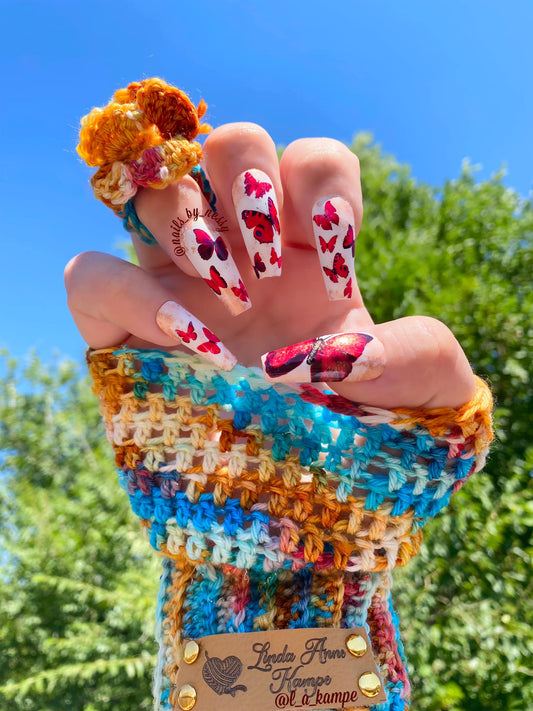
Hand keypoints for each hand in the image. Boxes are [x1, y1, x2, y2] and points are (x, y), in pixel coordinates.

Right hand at [65, 123, 474, 408]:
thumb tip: (353, 344)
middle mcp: (243, 253)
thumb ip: (425, 358)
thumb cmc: (360, 438)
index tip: (335, 256)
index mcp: (312, 250)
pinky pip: (89, 276)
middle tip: (272, 259)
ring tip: (230, 297)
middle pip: (227, 144)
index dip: (320, 181)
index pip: (311, 160)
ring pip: (153, 189)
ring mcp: (177, 285)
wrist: (298, 501)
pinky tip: (183, 338)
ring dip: (188, 223)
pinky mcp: (123, 331)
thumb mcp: (422, 400)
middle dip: (247, 177)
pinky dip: (125, 292)